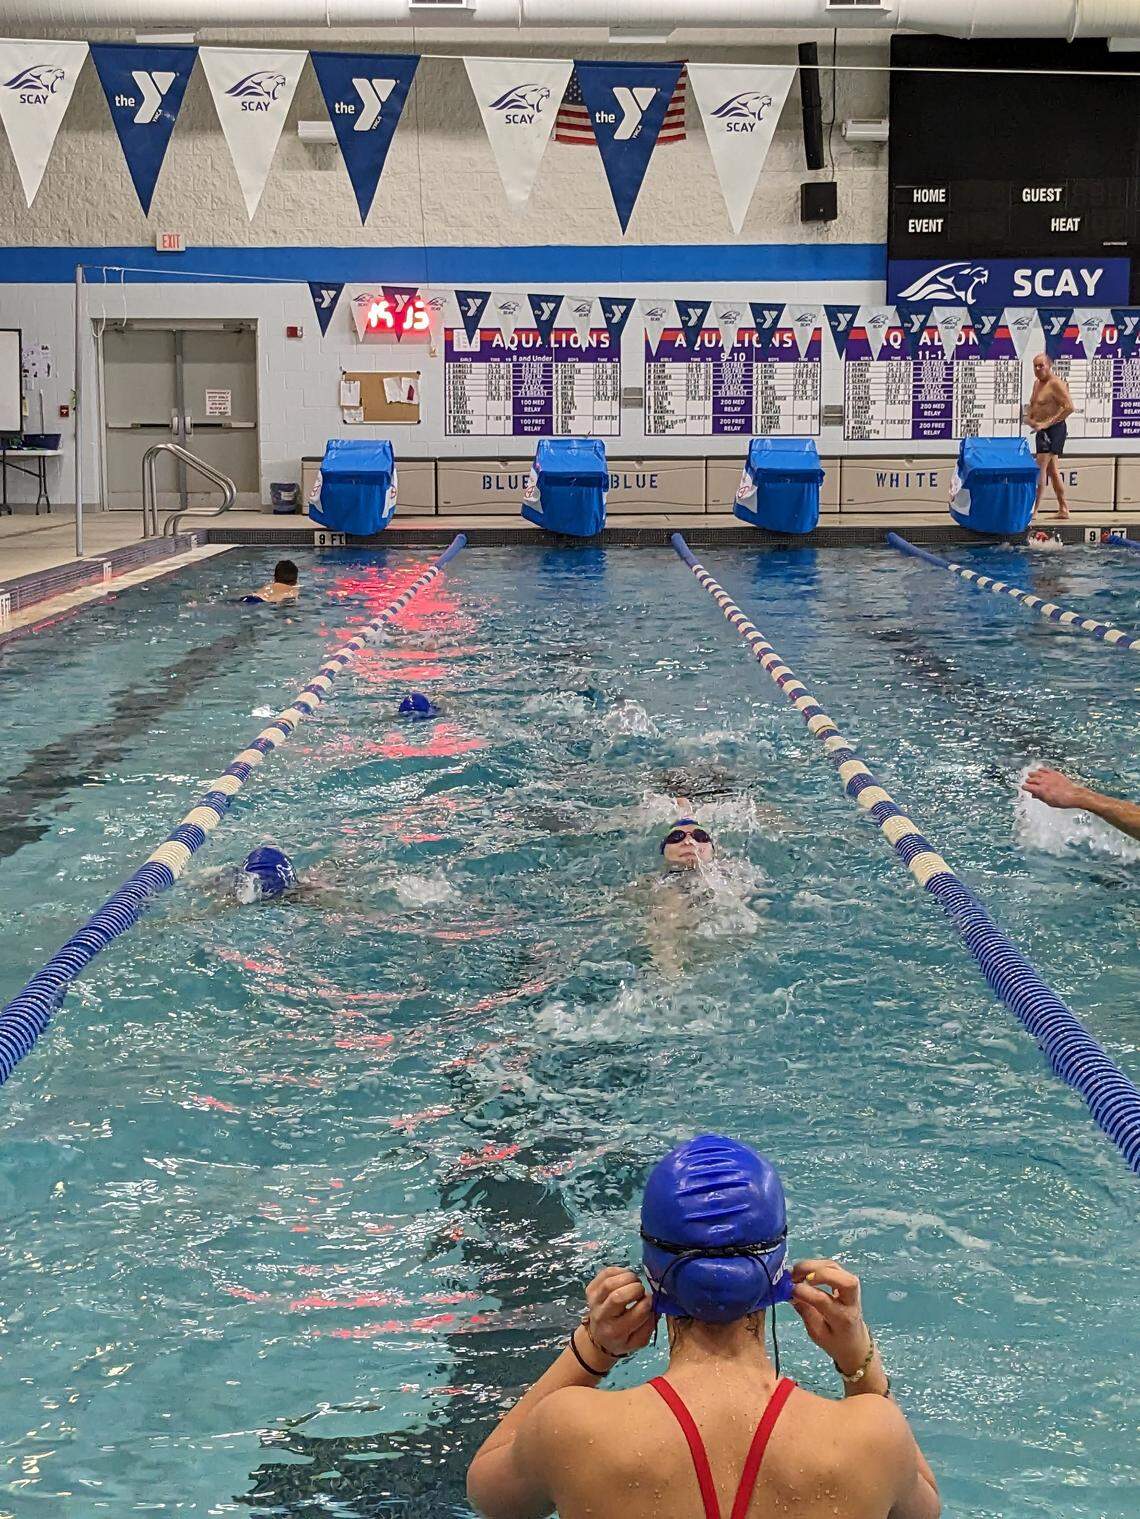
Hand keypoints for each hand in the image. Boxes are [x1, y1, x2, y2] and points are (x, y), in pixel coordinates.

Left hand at [584, 1267, 654, 1358]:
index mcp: (617, 1332)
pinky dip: (619, 1270)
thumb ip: (649, 1325)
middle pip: (618, 1296)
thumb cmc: (621, 1338)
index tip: (650, 1300)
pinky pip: (604, 1273)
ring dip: (628, 1277)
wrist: (598, 1337)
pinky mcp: (590, 1289)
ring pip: (610, 1282)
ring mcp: (594, 1301)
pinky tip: (626, 1277)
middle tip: (641, 1290)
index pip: (637, 1313)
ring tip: (635, 1282)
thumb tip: (655, 1305)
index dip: (648, 1302)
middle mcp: (602, 1316)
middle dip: (636, 1289)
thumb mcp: (638, 1341)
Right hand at [791, 1259, 870, 1374]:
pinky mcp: (848, 1281)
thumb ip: (805, 1311)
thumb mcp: (816, 1334)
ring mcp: (853, 1289)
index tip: (789, 1289)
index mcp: (842, 1319)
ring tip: (796, 1272)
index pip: (823, 1300)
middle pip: (841, 1279)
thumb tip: (790, 1292)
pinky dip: (817, 1265)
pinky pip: (833, 1267)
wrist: (855, 1343)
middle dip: (816, 1272)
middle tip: (794, 1275)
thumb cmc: (835, 1341)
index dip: (804, 1291)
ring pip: (836, 1268)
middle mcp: (851, 1301)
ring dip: (814, 1266)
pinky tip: (805, 1272)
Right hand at [1022, 767, 1086, 810]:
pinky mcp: (1054, 773)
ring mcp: (1049, 777)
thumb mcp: (1048, 802)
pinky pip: (1045, 769)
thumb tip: (1034, 795)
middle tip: (1028, 782)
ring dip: (1033, 774)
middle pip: (1031, 779)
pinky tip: (1040, 769)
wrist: (1073, 795)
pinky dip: (1041, 769)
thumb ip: (1040, 797)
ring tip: (1031, 774)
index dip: (1024, 787)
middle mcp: (1043, 782)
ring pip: (1037, 773)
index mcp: (1040, 790)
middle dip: (1028, 781)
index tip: (1024, 787)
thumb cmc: (1062, 801)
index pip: (1028, 787)